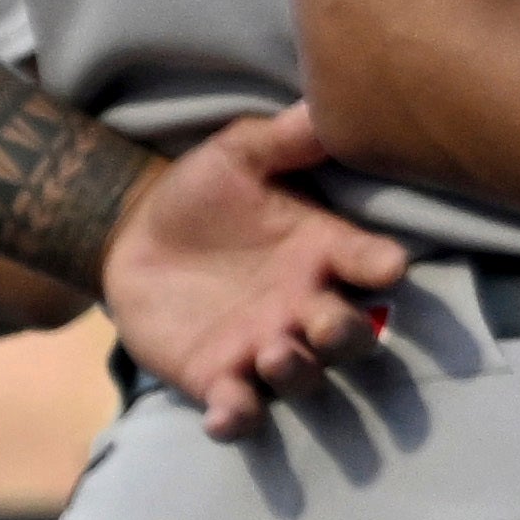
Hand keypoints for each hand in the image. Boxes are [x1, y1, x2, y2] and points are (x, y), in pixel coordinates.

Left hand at [103, 107, 414, 432]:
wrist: (133, 235)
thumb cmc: (202, 191)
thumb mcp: (239, 154)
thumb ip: (285, 138)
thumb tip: (327, 101)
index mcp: (321, 250)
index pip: (369, 262)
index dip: (382, 267)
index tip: (387, 266)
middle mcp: (304, 305)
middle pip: (352, 336)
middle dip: (348, 337)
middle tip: (325, 324)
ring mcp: (264, 347)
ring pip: (303, 377)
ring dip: (297, 373)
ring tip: (271, 353)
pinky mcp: (217, 378)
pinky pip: (240, 411)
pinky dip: (238, 418)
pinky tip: (224, 414)